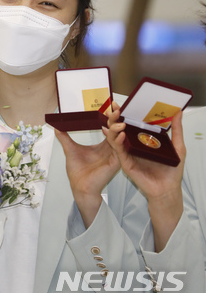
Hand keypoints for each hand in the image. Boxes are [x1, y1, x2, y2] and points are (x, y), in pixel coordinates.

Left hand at [56, 112, 120, 227]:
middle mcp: (111, 148)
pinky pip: (118, 150)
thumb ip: (64, 137)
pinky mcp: (115, 163)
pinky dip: (118, 141)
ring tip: (117, 120)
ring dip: (117, 128)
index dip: (109, 117)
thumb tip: (56, 125)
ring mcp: (114, 155)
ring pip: (118, 138)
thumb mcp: (70, 149)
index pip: (109, 127)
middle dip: (116, 118)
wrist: (79, 186)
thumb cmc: (77, 170)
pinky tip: (117, 134)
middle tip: (115, 108)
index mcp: (104, 144)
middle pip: (116, 130)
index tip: (110, 105)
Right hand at [104, 103, 183, 250]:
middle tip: (115, 107)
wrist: (168, 189)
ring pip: (116, 137)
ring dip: (115, 128)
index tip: (123, 102)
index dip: (126, 113)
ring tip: (118, 120)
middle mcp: (133, 145)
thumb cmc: (172, 170)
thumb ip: (176, 130)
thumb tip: (178, 113)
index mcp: (143, 140)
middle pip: (120, 128)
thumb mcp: (178, 146)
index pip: (131, 123)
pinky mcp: (125, 162)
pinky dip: (118, 142)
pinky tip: (121, 135)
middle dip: (115, 117)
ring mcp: (128, 153)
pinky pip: (119, 150)